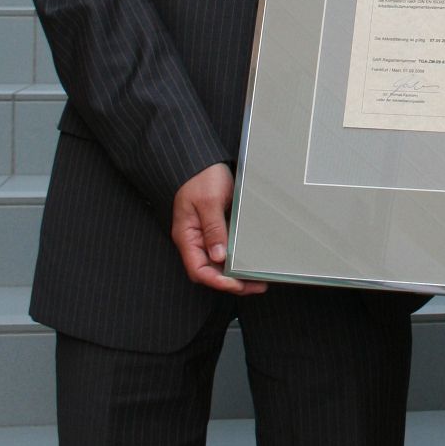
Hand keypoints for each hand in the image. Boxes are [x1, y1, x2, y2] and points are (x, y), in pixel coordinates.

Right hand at [171, 163, 266, 293]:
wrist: (203, 159)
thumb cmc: (201, 176)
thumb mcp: (210, 201)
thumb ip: (214, 229)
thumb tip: (219, 256)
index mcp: (187, 236)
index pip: (198, 270)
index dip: (217, 281)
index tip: (237, 284)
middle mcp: (194, 239)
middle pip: (210, 271)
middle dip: (232, 282)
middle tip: (256, 285)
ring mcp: (204, 235)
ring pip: (218, 263)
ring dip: (236, 273)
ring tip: (258, 279)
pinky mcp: (215, 228)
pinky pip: (224, 250)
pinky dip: (236, 258)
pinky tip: (250, 261)